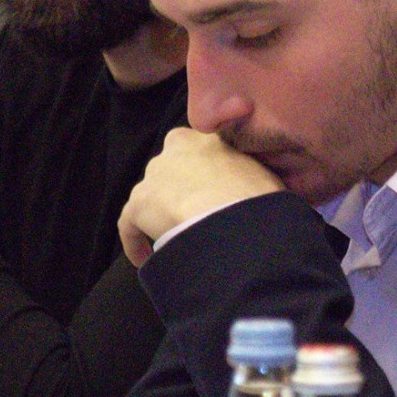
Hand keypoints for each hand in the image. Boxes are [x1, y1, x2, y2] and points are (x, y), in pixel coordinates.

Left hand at [118, 127, 283, 265]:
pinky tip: (146, 259)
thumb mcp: (266, 174)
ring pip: (152, 196)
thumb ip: (253, 172)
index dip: (204, 174)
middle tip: (195, 217)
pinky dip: (135, 242)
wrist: (237, 219)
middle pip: (172, 171)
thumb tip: (257, 186)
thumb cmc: (260, 199)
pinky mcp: (138, 204)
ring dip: (160, 216)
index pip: (198, 151)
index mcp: (208, 137)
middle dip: (179, 191)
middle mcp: (176, 148)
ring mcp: (154, 176)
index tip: (212, 192)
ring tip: (174, 240)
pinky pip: (130, 224)